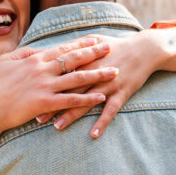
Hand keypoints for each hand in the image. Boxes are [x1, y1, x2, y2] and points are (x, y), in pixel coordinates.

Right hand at [0, 36, 119, 132]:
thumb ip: (23, 54)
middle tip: (111, 48)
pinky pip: (72, 100)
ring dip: (98, 74)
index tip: (94, 40)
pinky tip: (101, 98)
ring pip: (78, 78)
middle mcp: (43, 70)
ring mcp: (45, 86)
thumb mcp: (5, 62)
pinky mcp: (46, 103)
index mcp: (34, 60)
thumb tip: (36, 50)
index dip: (80, 44)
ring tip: (115, 72)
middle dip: (95, 53)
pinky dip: (88, 99)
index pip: (62, 49)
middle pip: (74, 59)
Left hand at [48, 31, 174, 137]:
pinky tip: (93, 134)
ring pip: (86, 101)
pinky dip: (102, 122)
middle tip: (37, 116)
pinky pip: (110, 110)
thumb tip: (54, 49)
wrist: (145, 49)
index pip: (60, 73)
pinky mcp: (122, 92)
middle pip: (69, 90)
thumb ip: (74, 47)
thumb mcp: (94, 40)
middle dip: (52, 103)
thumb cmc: (116, 45)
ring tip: (57, 126)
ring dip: (72, 115)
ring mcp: (108, 83)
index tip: (30, 94)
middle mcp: (94, 72)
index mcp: (85, 59)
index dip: (45, 84)